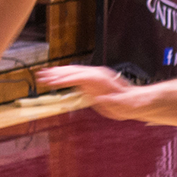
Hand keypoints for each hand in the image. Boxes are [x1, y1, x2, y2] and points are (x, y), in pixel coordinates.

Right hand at [36, 64, 151, 117]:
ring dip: (58, 73)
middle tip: (42, 76)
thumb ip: (110, 102)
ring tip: (44, 75)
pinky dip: (64, 76)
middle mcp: (97, 73)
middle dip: (57, 74)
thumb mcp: (120, 105)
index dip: (66, 79)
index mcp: (102, 78)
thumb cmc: (127, 104)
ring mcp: (94, 75)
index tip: (53, 82)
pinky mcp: (92, 80)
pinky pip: (76, 75)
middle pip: (74, 71)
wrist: (134, 101)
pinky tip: (56, 77)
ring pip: (73, 71)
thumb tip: (101, 99)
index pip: (80, 76)